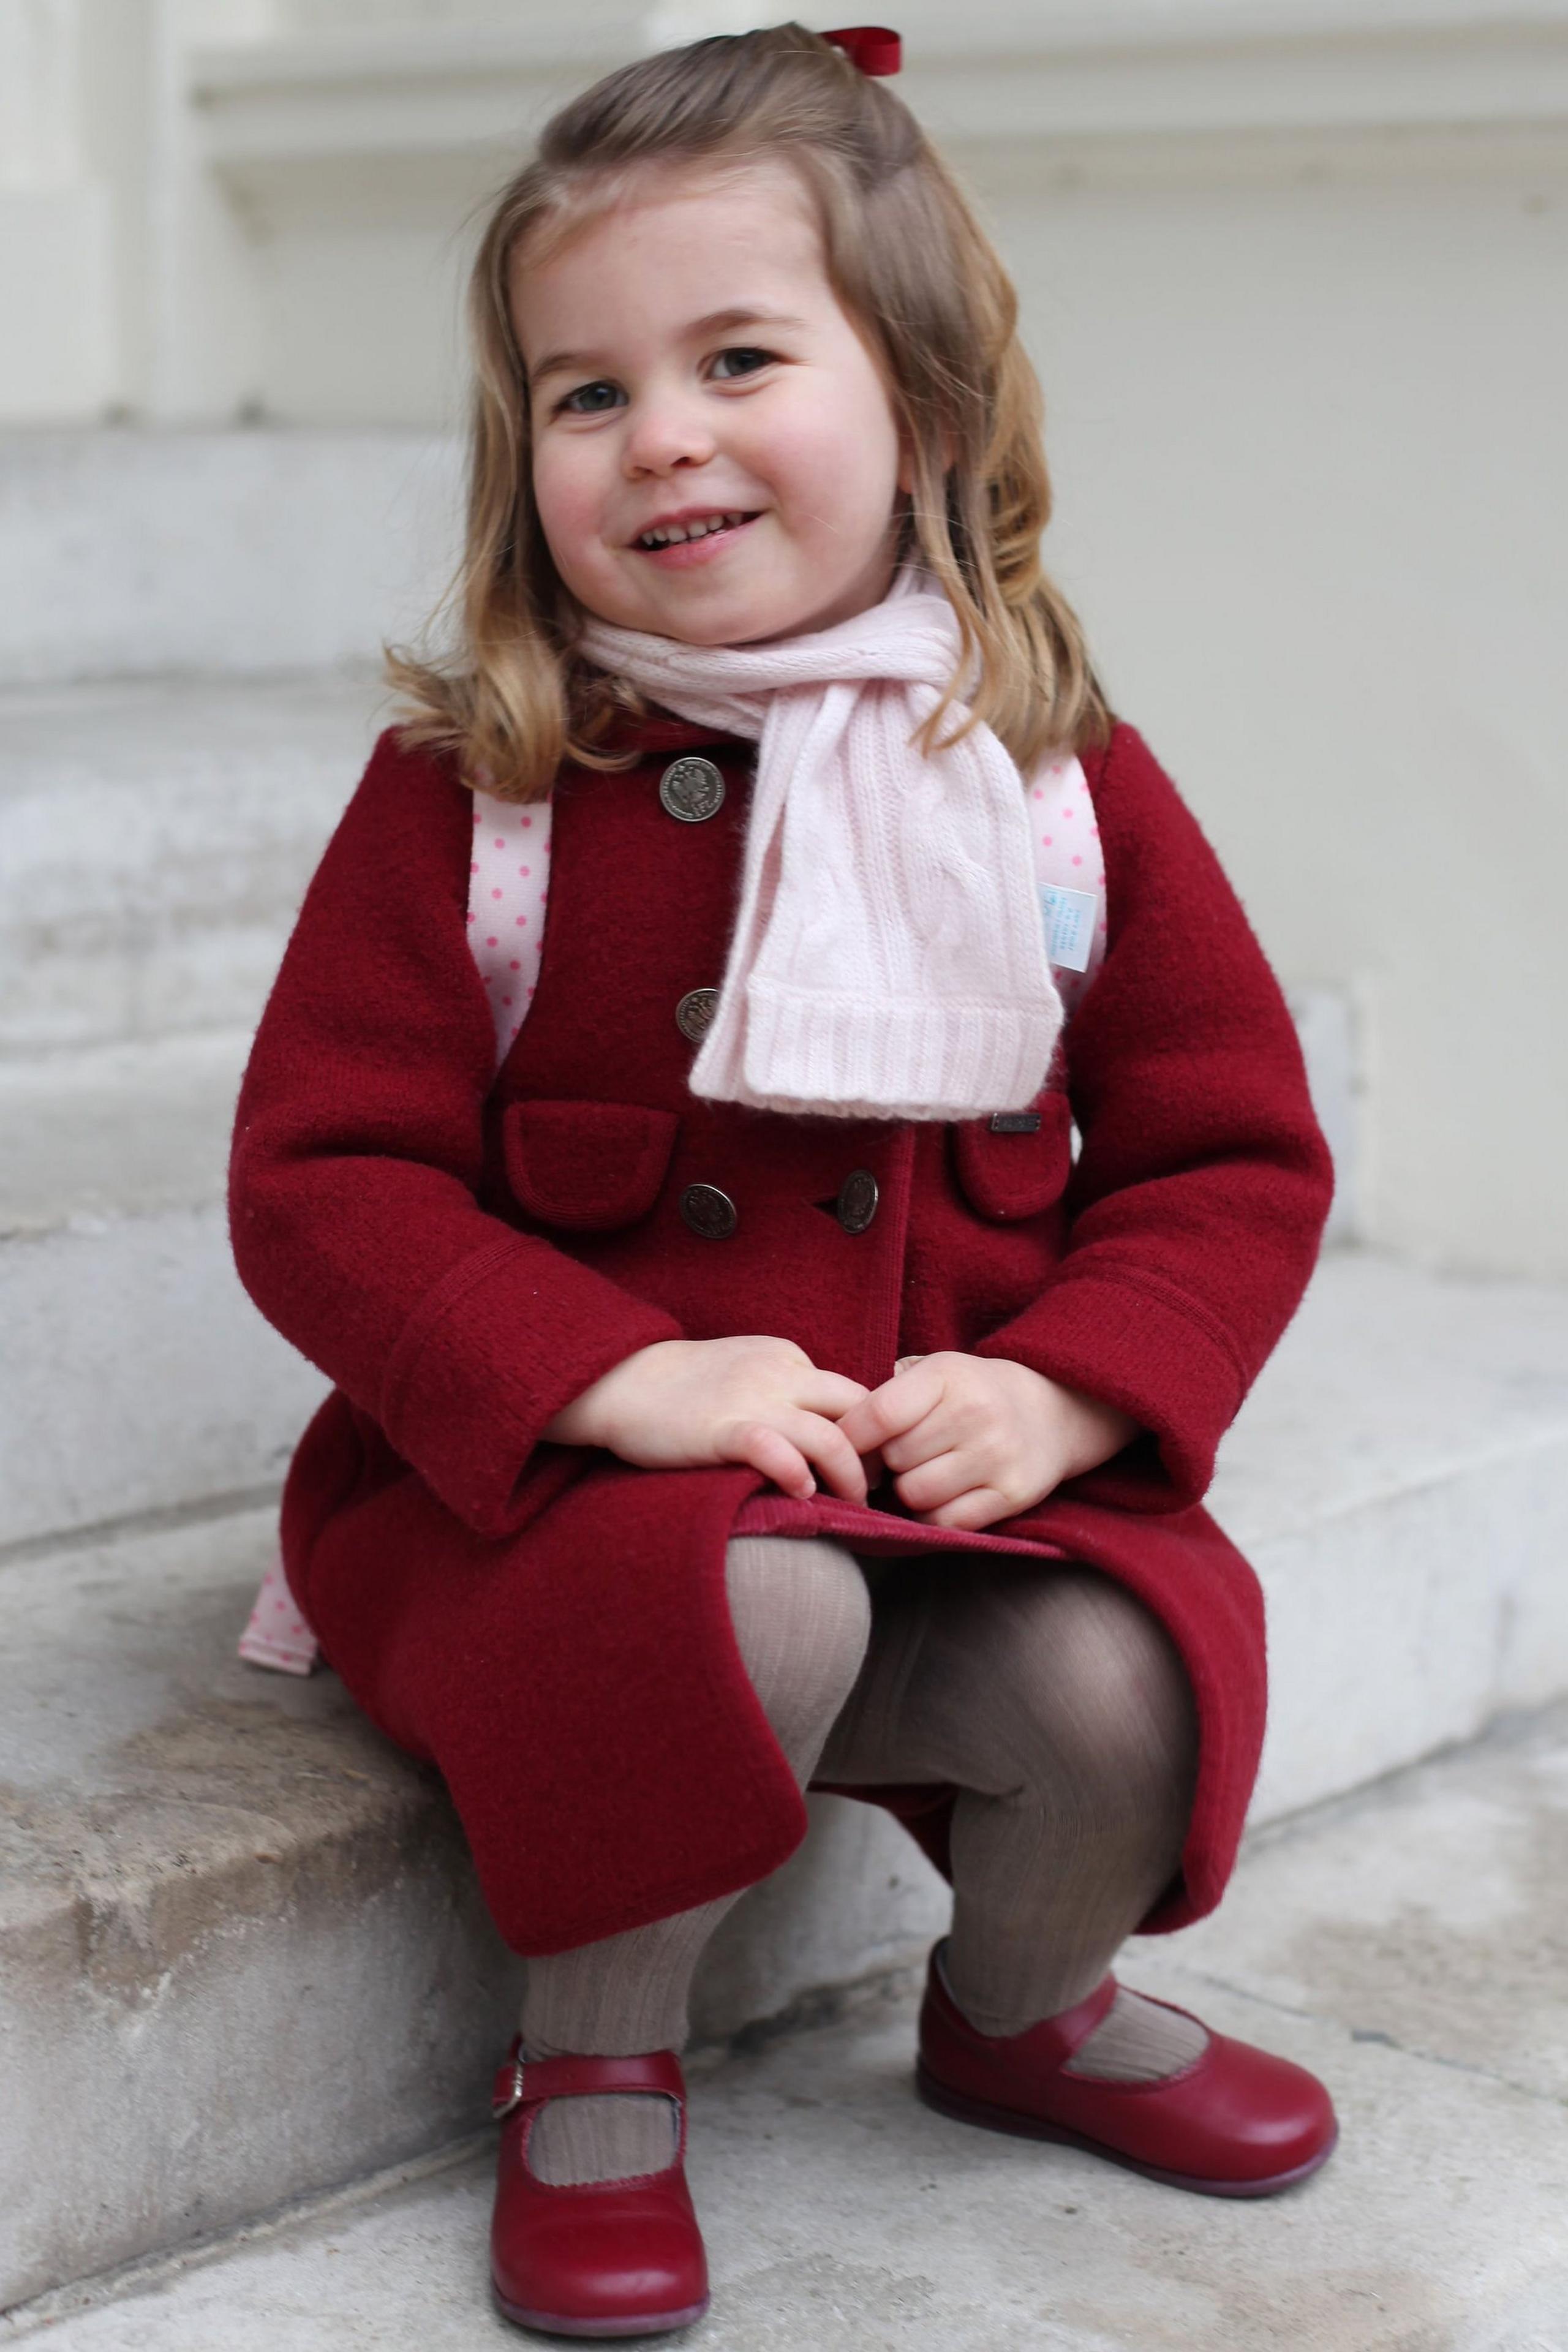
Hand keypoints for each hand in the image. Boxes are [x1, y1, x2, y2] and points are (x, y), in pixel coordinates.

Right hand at [540, 1335, 874, 1503]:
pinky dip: (798, 1475)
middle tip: (876, 1485)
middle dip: (876, 1452)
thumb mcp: (748, 1369)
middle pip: (858, 1408)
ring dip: (850, 1475)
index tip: (872, 1461)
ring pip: (829, 1436)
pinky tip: (801, 1494)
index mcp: (788, 1356)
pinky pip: (776, 1451)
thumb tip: (827, 1429)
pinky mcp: (722, 1430)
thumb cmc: (684, 1386)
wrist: (621, 1381)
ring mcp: (752, 1401)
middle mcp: (779, 1373)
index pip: (851, 1392)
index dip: (870, 1430)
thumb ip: (786, 1388)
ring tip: (852, 1502)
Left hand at [834, 1352, 1140, 1533]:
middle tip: (901, 1456)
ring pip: (915, 1494)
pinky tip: (946, 1495)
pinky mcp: (1013, 1494)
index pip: (878, 1414)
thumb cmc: (973, 1393)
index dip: (850, 1439)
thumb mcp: (935, 1372)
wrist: (1054, 1411)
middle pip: (894, 1460)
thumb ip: (887, 1394)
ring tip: (926, 1472)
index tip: (844, 1448)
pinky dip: (936, 1515)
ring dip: (910, 1491)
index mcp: (948, 1375)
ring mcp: (998, 1456)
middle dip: (886, 1463)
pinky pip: (947, 1522)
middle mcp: (976, 1413)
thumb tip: (834, 1434)